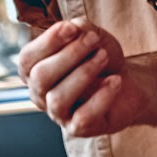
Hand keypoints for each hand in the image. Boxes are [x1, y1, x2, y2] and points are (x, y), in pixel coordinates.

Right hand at [19, 19, 142, 136]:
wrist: (129, 84)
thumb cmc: (101, 57)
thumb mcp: (92, 36)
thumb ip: (80, 29)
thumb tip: (73, 28)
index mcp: (34, 71)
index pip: (27, 58)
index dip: (47, 42)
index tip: (72, 28)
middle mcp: (40, 94)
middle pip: (41, 76)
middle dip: (69, 54)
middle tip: (94, 40)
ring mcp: (58, 114)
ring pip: (58, 98)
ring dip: (84, 73)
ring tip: (104, 57)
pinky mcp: (78, 129)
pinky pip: (83, 117)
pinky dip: (102, 96)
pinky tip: (115, 81)